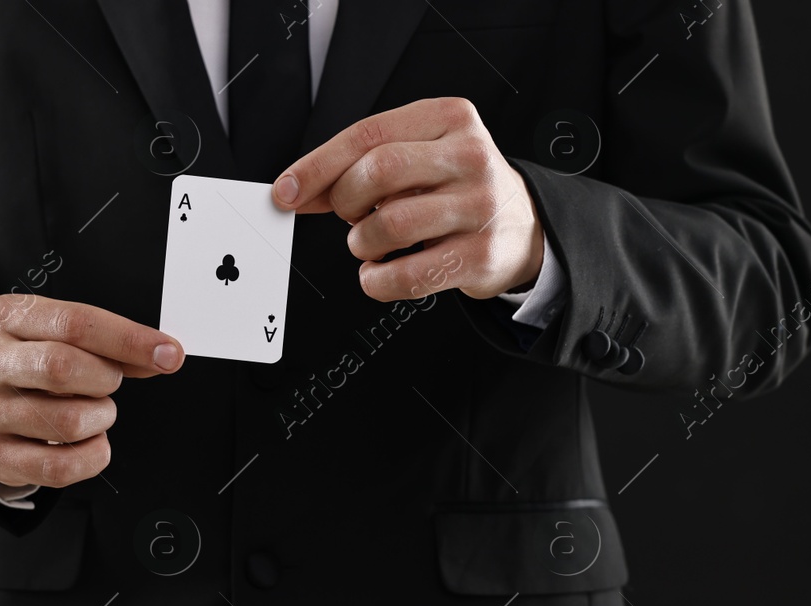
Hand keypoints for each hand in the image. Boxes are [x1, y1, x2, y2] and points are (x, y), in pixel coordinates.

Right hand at [0, 294, 183, 487]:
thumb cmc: (40, 362)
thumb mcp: (69, 338)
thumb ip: (115, 345)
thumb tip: (165, 355)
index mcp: (8, 317)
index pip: (75, 323)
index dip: (129, 340)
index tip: (169, 354)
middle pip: (62, 368)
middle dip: (105, 380)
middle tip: (109, 383)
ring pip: (68, 422)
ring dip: (100, 419)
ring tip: (91, 411)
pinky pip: (60, 466)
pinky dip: (92, 457)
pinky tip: (90, 443)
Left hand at [271, 97, 544, 300]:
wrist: (523, 227)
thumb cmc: (456, 188)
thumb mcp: (419, 157)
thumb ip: (361, 166)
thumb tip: (295, 190)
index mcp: (449, 118)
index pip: (369, 135)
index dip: (318, 166)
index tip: (287, 191)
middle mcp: (470, 156)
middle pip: (379, 173)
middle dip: (346, 201)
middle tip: (351, 215)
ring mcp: (480, 206)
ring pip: (390, 224)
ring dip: (362, 243)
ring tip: (370, 244)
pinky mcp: (482, 254)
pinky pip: (409, 274)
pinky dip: (379, 280)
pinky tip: (380, 273)